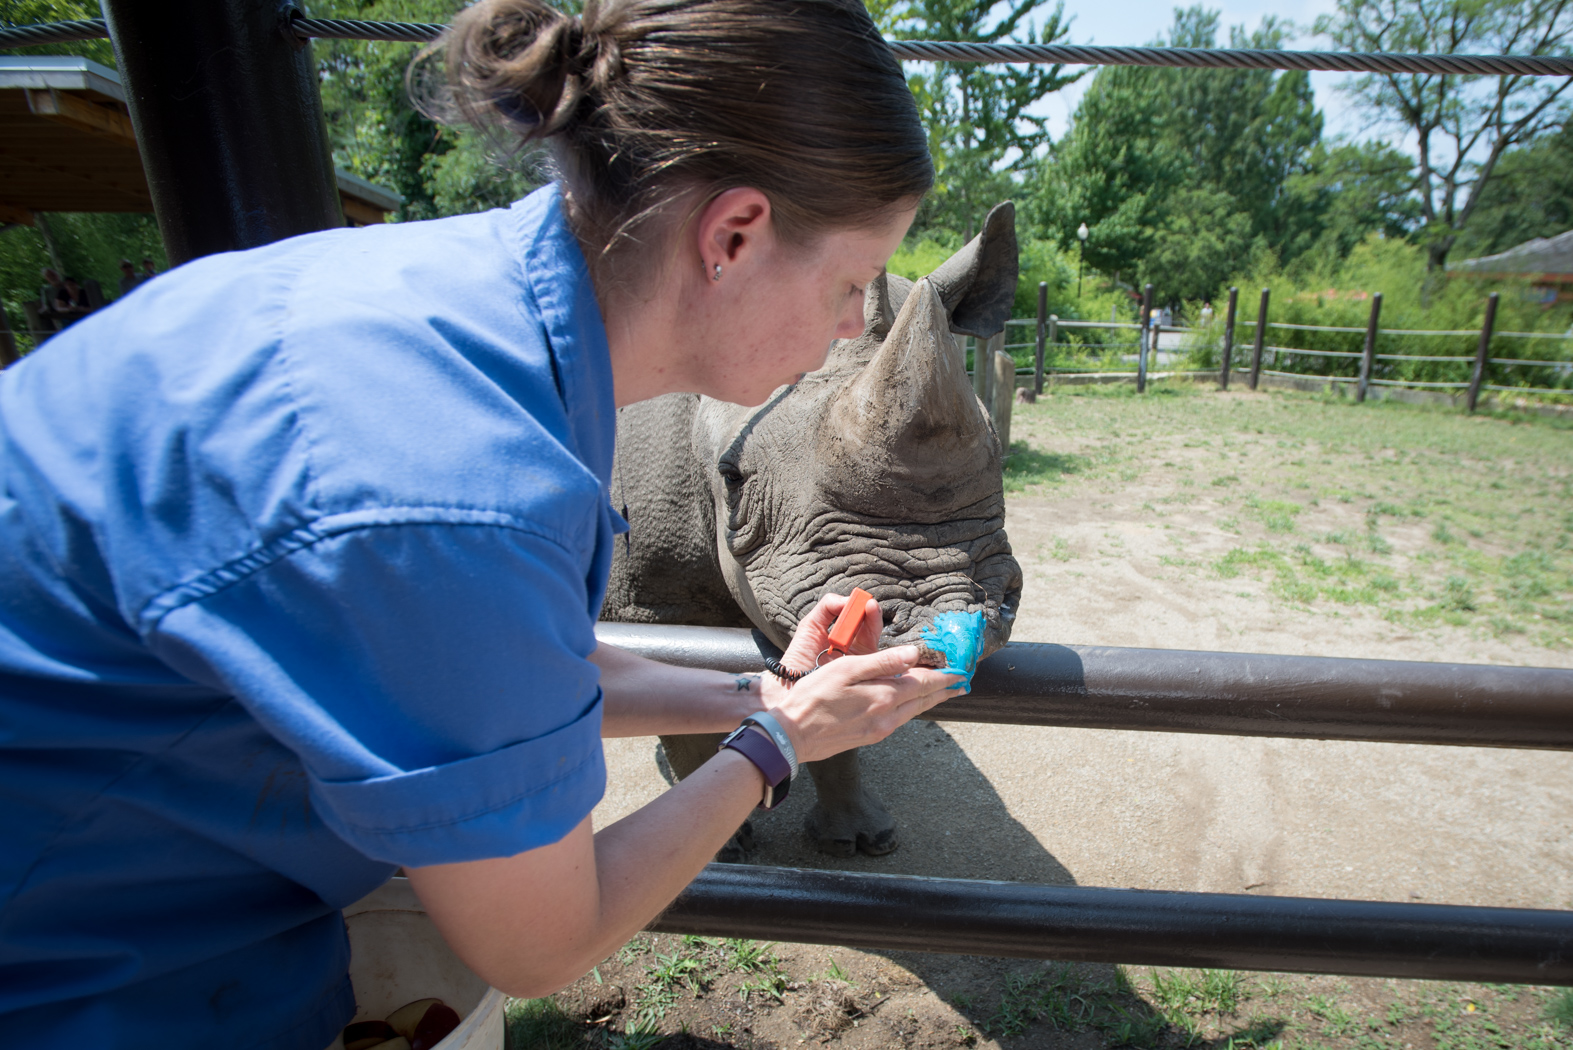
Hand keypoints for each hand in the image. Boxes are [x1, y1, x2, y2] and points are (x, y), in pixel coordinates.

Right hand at [759, 593, 963, 763]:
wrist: (792, 735)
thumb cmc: (814, 697)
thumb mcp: (846, 670)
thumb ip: (882, 662)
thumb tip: (913, 654)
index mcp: (884, 696)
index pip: (924, 683)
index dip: (944, 676)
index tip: (961, 671)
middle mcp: (887, 716)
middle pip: (923, 700)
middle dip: (944, 691)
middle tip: (962, 684)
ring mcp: (879, 729)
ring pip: (912, 712)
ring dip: (929, 701)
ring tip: (942, 693)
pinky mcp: (868, 737)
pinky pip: (898, 720)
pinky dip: (911, 709)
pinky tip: (909, 705)